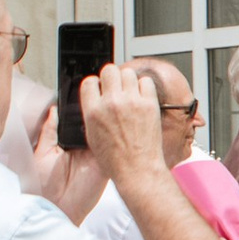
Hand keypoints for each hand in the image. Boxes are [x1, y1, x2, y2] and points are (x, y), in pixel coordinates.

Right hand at [80, 61, 169, 186]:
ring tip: (130, 92)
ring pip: (128, 73)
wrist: (138, 169)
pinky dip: (144, 87)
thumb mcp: (92, 137)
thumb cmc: (115, 159)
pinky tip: (142, 96)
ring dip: (128, 80)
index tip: (100, 87)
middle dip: (111, 76)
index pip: (89, 82)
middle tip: (116, 86)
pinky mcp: (149, 103)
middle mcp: (111, 103)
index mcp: (93, 111)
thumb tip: (95, 101)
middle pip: (109, 70)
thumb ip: (92, 114)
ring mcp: (131, 102)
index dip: (95, 83)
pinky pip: (146, 82)